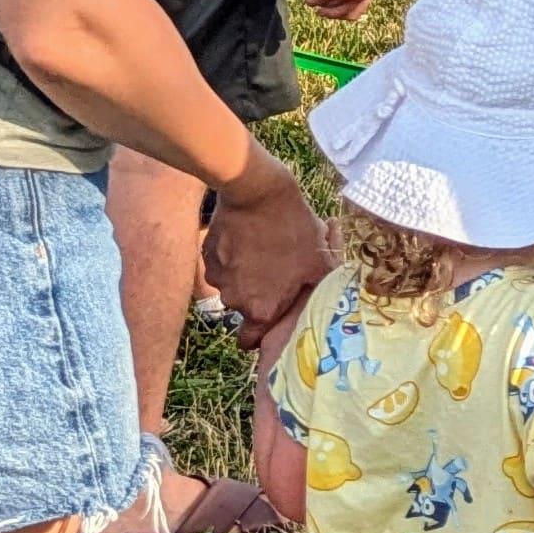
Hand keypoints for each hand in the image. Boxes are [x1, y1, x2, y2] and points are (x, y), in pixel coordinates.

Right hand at [203, 146, 328, 342]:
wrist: (258, 192)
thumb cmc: (294, 229)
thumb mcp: (319, 262)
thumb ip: (320, 291)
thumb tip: (327, 305)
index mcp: (261, 309)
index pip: (249, 341)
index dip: (259, 333)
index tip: (269, 316)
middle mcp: (234, 300)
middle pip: (244, 307)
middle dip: (258, 294)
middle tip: (276, 271)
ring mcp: (217, 277)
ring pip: (232, 285)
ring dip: (245, 274)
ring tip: (264, 249)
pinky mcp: (206, 255)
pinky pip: (221, 264)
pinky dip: (232, 257)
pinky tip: (248, 238)